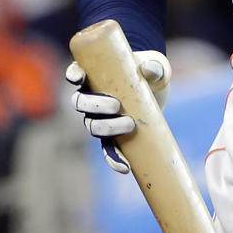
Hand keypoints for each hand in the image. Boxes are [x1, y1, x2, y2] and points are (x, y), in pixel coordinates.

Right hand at [65, 50, 171, 173]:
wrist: (158, 90)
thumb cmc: (150, 71)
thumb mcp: (155, 65)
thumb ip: (153, 66)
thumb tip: (148, 70)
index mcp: (95, 75)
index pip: (76, 73)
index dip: (74, 75)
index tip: (80, 77)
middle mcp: (91, 98)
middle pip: (80, 103)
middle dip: (95, 106)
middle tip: (117, 106)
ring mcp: (100, 119)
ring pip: (92, 126)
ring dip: (107, 128)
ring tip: (130, 125)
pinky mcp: (114, 136)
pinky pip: (108, 150)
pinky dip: (114, 160)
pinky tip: (124, 167)